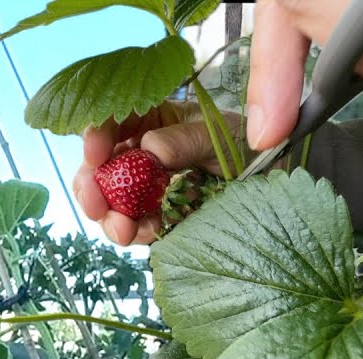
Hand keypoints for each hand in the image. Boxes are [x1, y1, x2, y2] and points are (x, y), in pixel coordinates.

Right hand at [75, 100, 250, 246]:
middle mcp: (140, 153)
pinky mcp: (155, 216)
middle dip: (90, 186)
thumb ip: (186, 140)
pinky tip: (146, 234)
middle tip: (95, 204)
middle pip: (99, 167)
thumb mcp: (220, 135)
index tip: (94, 155)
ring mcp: (144, 188)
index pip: (112, 122)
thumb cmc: (247, 145)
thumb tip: (150, 149)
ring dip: (109, 217)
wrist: (271, 183)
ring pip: (109, 201)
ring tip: (122, 230)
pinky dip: (135, 233)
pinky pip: (134, 227)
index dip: (95, 136)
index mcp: (152, 121)